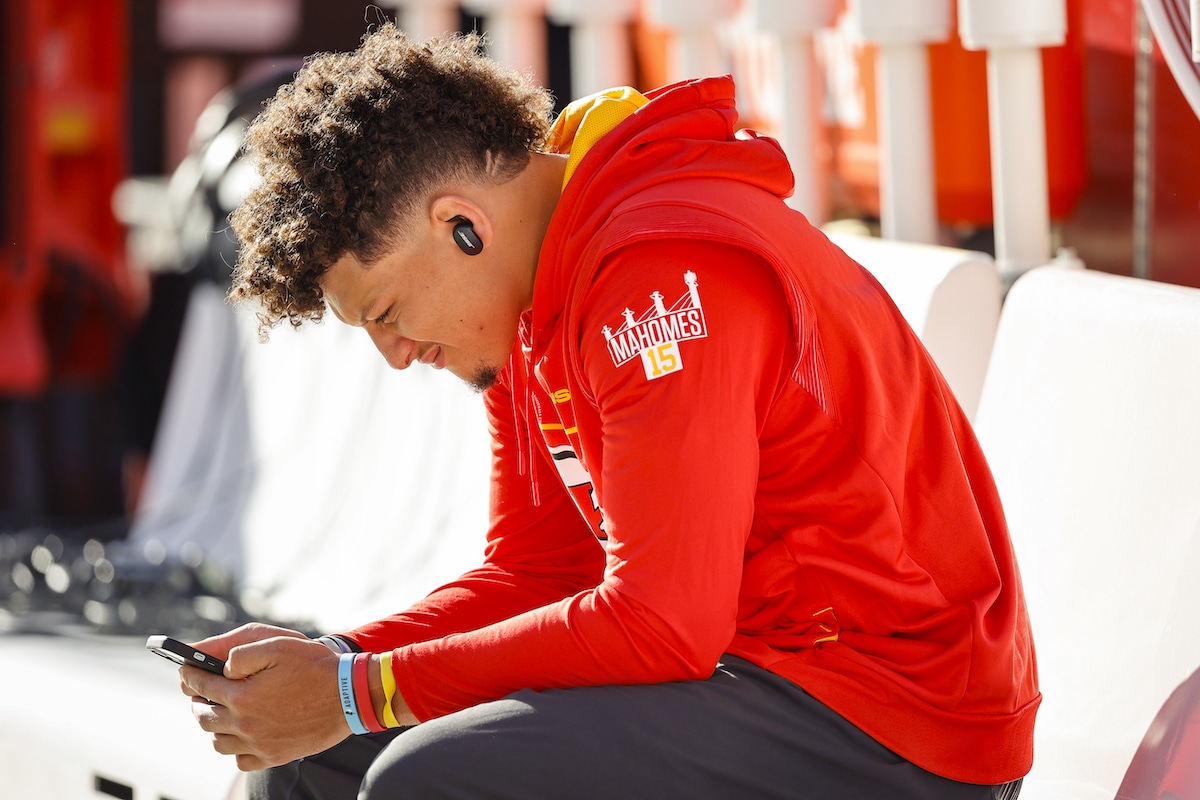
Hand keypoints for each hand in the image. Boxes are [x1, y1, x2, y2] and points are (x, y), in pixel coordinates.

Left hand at [179, 626, 349, 770]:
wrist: (349, 696)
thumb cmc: (315, 667)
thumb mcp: (278, 646)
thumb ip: (241, 654)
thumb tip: (222, 667)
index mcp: (242, 696)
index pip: (201, 686)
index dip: (190, 675)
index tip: (185, 670)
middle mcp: (245, 725)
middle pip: (204, 716)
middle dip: (197, 700)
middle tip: (201, 691)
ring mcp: (259, 745)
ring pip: (217, 741)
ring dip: (213, 725)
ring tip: (221, 711)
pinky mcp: (274, 756)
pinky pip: (240, 759)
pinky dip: (235, 747)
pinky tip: (243, 732)